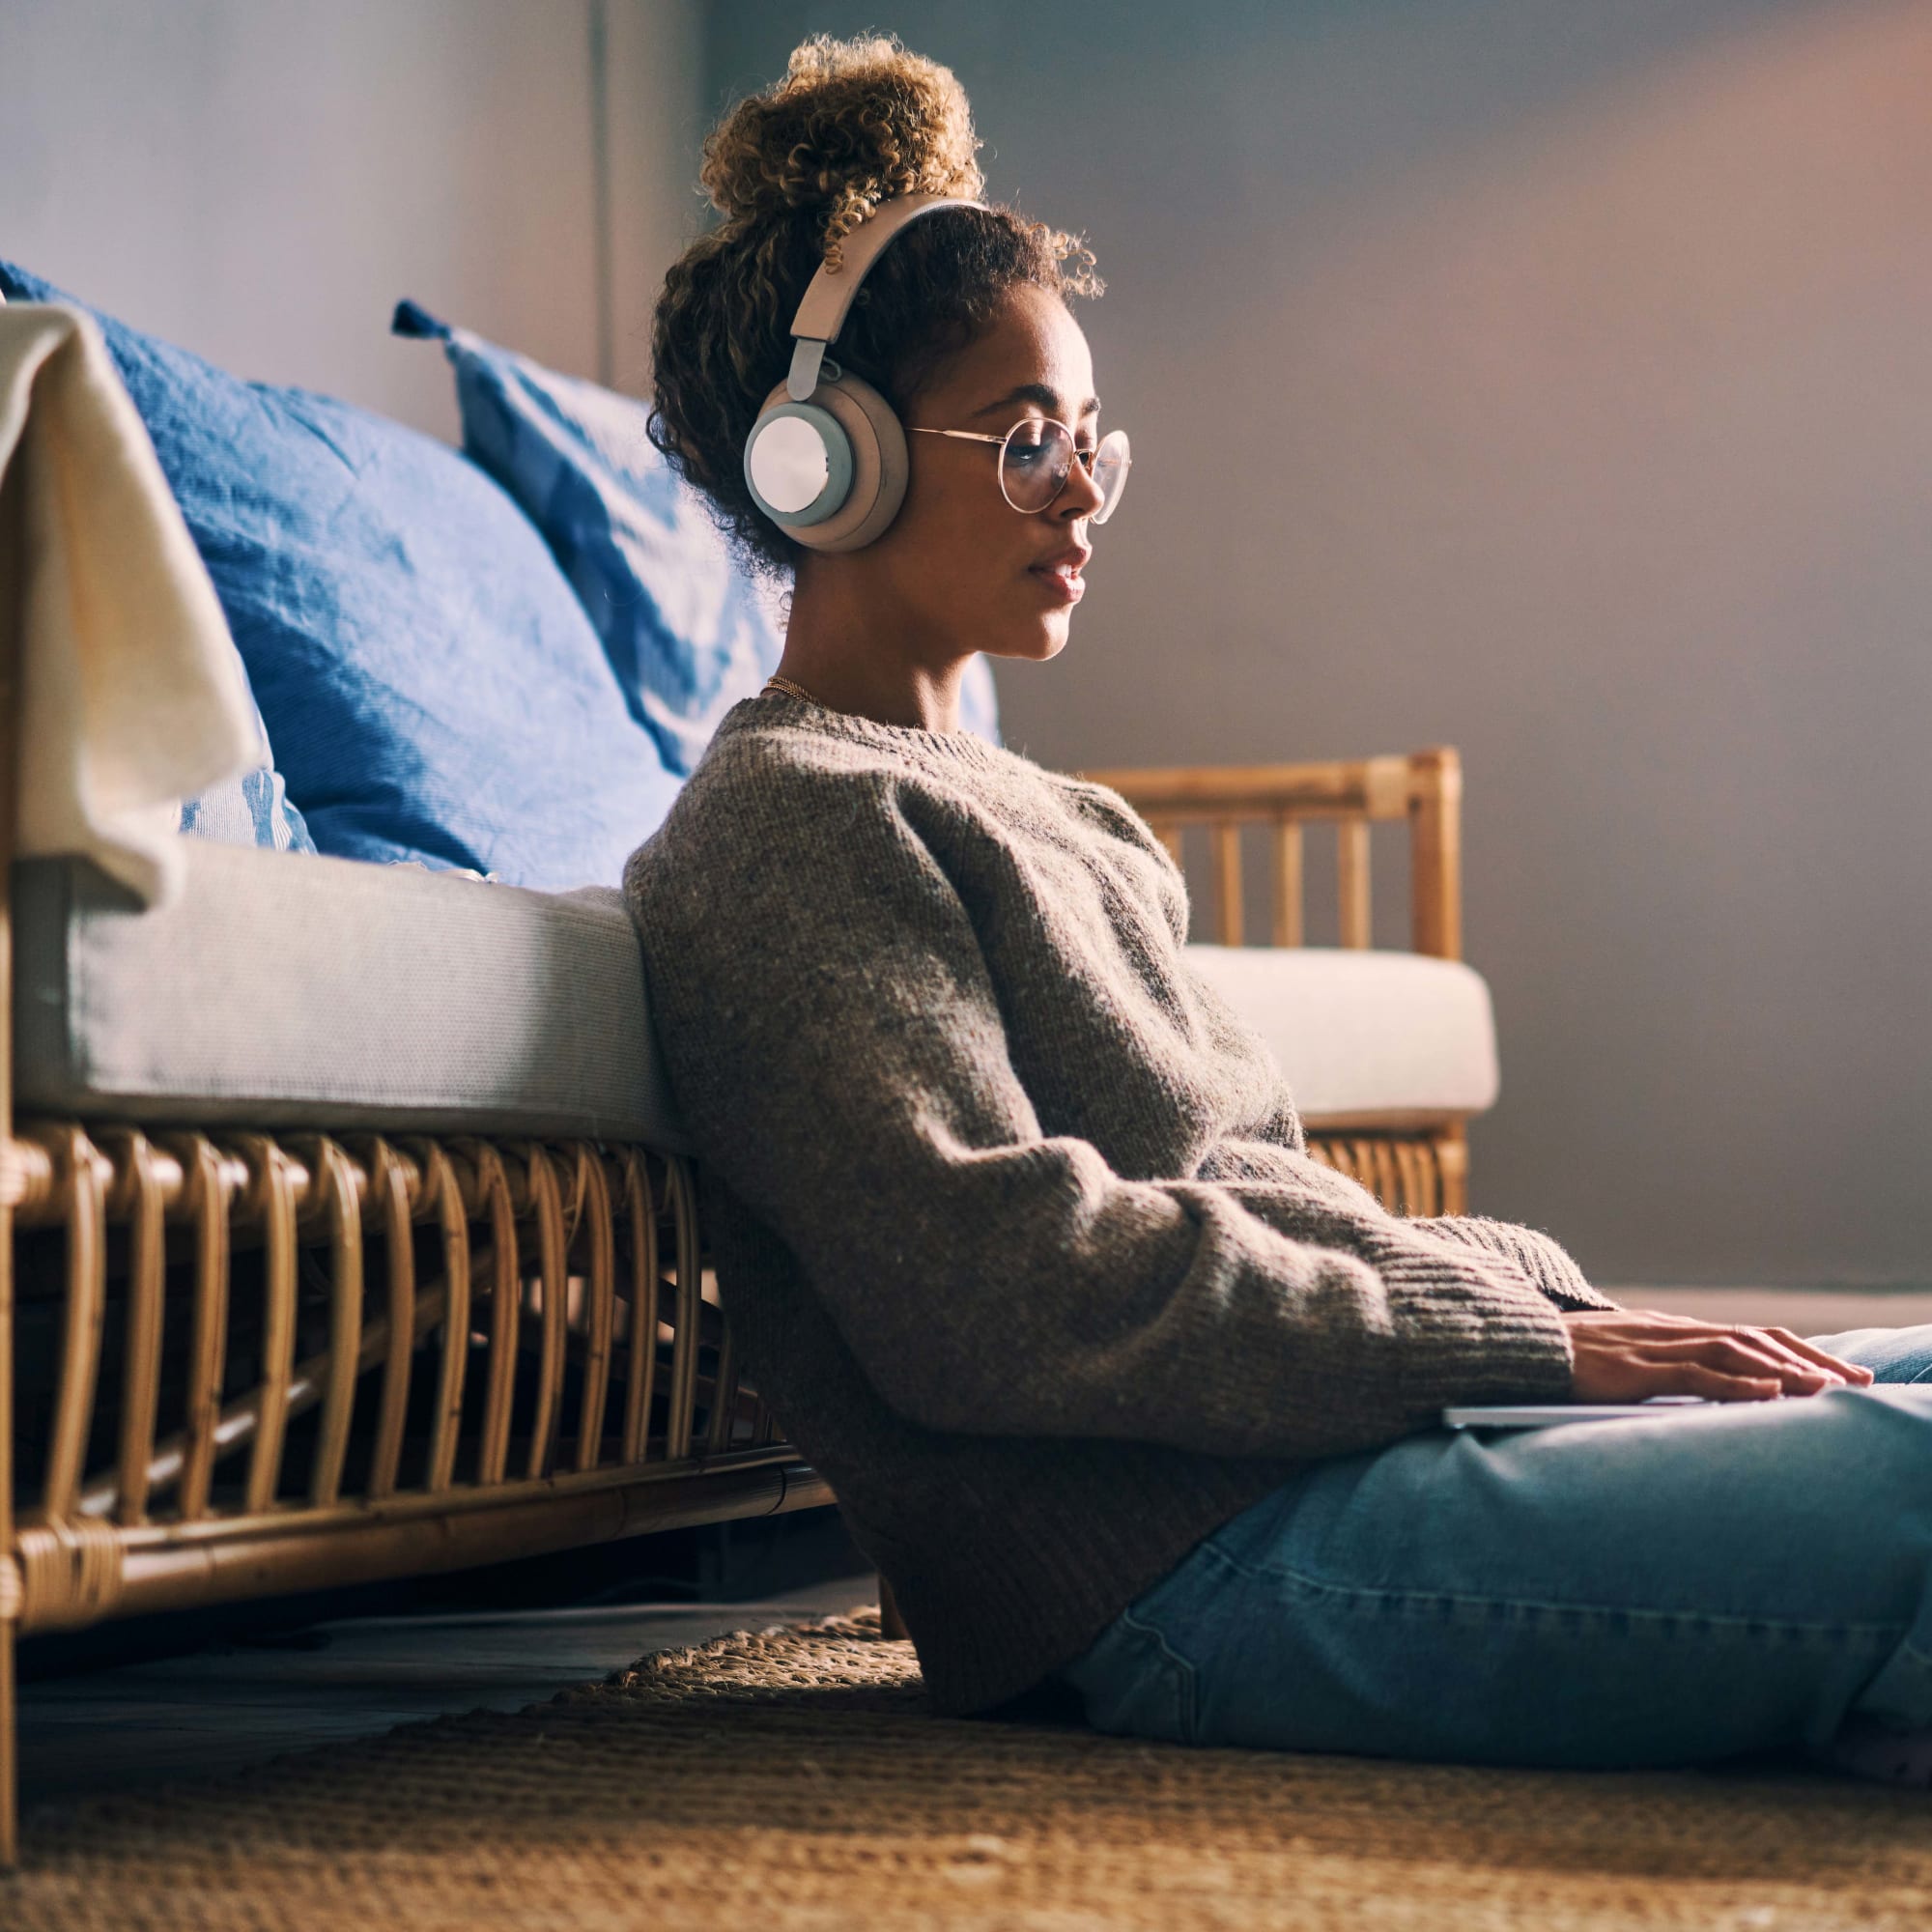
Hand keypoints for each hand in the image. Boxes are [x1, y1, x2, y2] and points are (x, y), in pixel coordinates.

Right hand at [1563, 1310, 1876, 1403]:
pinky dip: (1735, 1383)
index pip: (1749, 1335)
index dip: (1798, 1351)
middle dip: (1810, 1360)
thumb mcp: (1622, 1362)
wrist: (1513, 1348)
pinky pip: (1692, 1374)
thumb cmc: (1564, 1362)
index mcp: (1671, 1331)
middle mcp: (1669, 1332)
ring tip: (1825, 1388)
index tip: (1840, 1374)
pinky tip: (1768, 1393)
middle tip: (1857, 1382)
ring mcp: (1650, 1348)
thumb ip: (1661, 1369)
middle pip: (1755, 1339)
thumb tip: (1703, 1391)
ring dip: (1784, 1370)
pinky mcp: (1631, 1370)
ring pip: (1733, 1351)